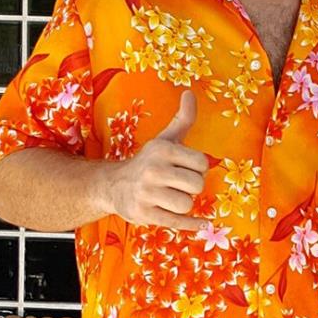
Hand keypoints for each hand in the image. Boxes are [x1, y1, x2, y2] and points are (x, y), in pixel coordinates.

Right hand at [104, 90, 209, 231]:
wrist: (114, 185)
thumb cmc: (149, 162)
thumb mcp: (166, 139)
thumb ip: (183, 118)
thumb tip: (190, 93)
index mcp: (162, 149)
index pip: (202, 163)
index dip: (199, 169)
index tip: (187, 169)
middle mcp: (153, 170)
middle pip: (197, 185)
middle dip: (192, 188)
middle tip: (180, 185)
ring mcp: (147, 193)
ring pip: (187, 204)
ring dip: (185, 204)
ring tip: (172, 198)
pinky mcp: (144, 214)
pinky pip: (177, 222)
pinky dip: (192, 224)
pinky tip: (200, 223)